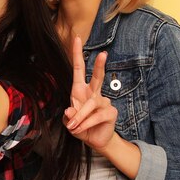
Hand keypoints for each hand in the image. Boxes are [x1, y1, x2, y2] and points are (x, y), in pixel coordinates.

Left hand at [64, 36, 117, 151]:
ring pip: (90, 105)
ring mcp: (104, 102)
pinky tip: (81, 129)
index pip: (78, 69)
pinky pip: (95, 116)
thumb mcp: (69, 122)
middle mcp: (93, 93)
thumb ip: (68, 116)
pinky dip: (86, 123)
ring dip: (80, 117)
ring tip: (74, 127)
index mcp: (80, 90)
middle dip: (99, 65)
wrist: (95, 141)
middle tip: (103, 54)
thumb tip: (69, 110)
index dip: (77, 54)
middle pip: (97, 77)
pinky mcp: (110, 112)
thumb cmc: (82, 127)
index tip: (76, 38)